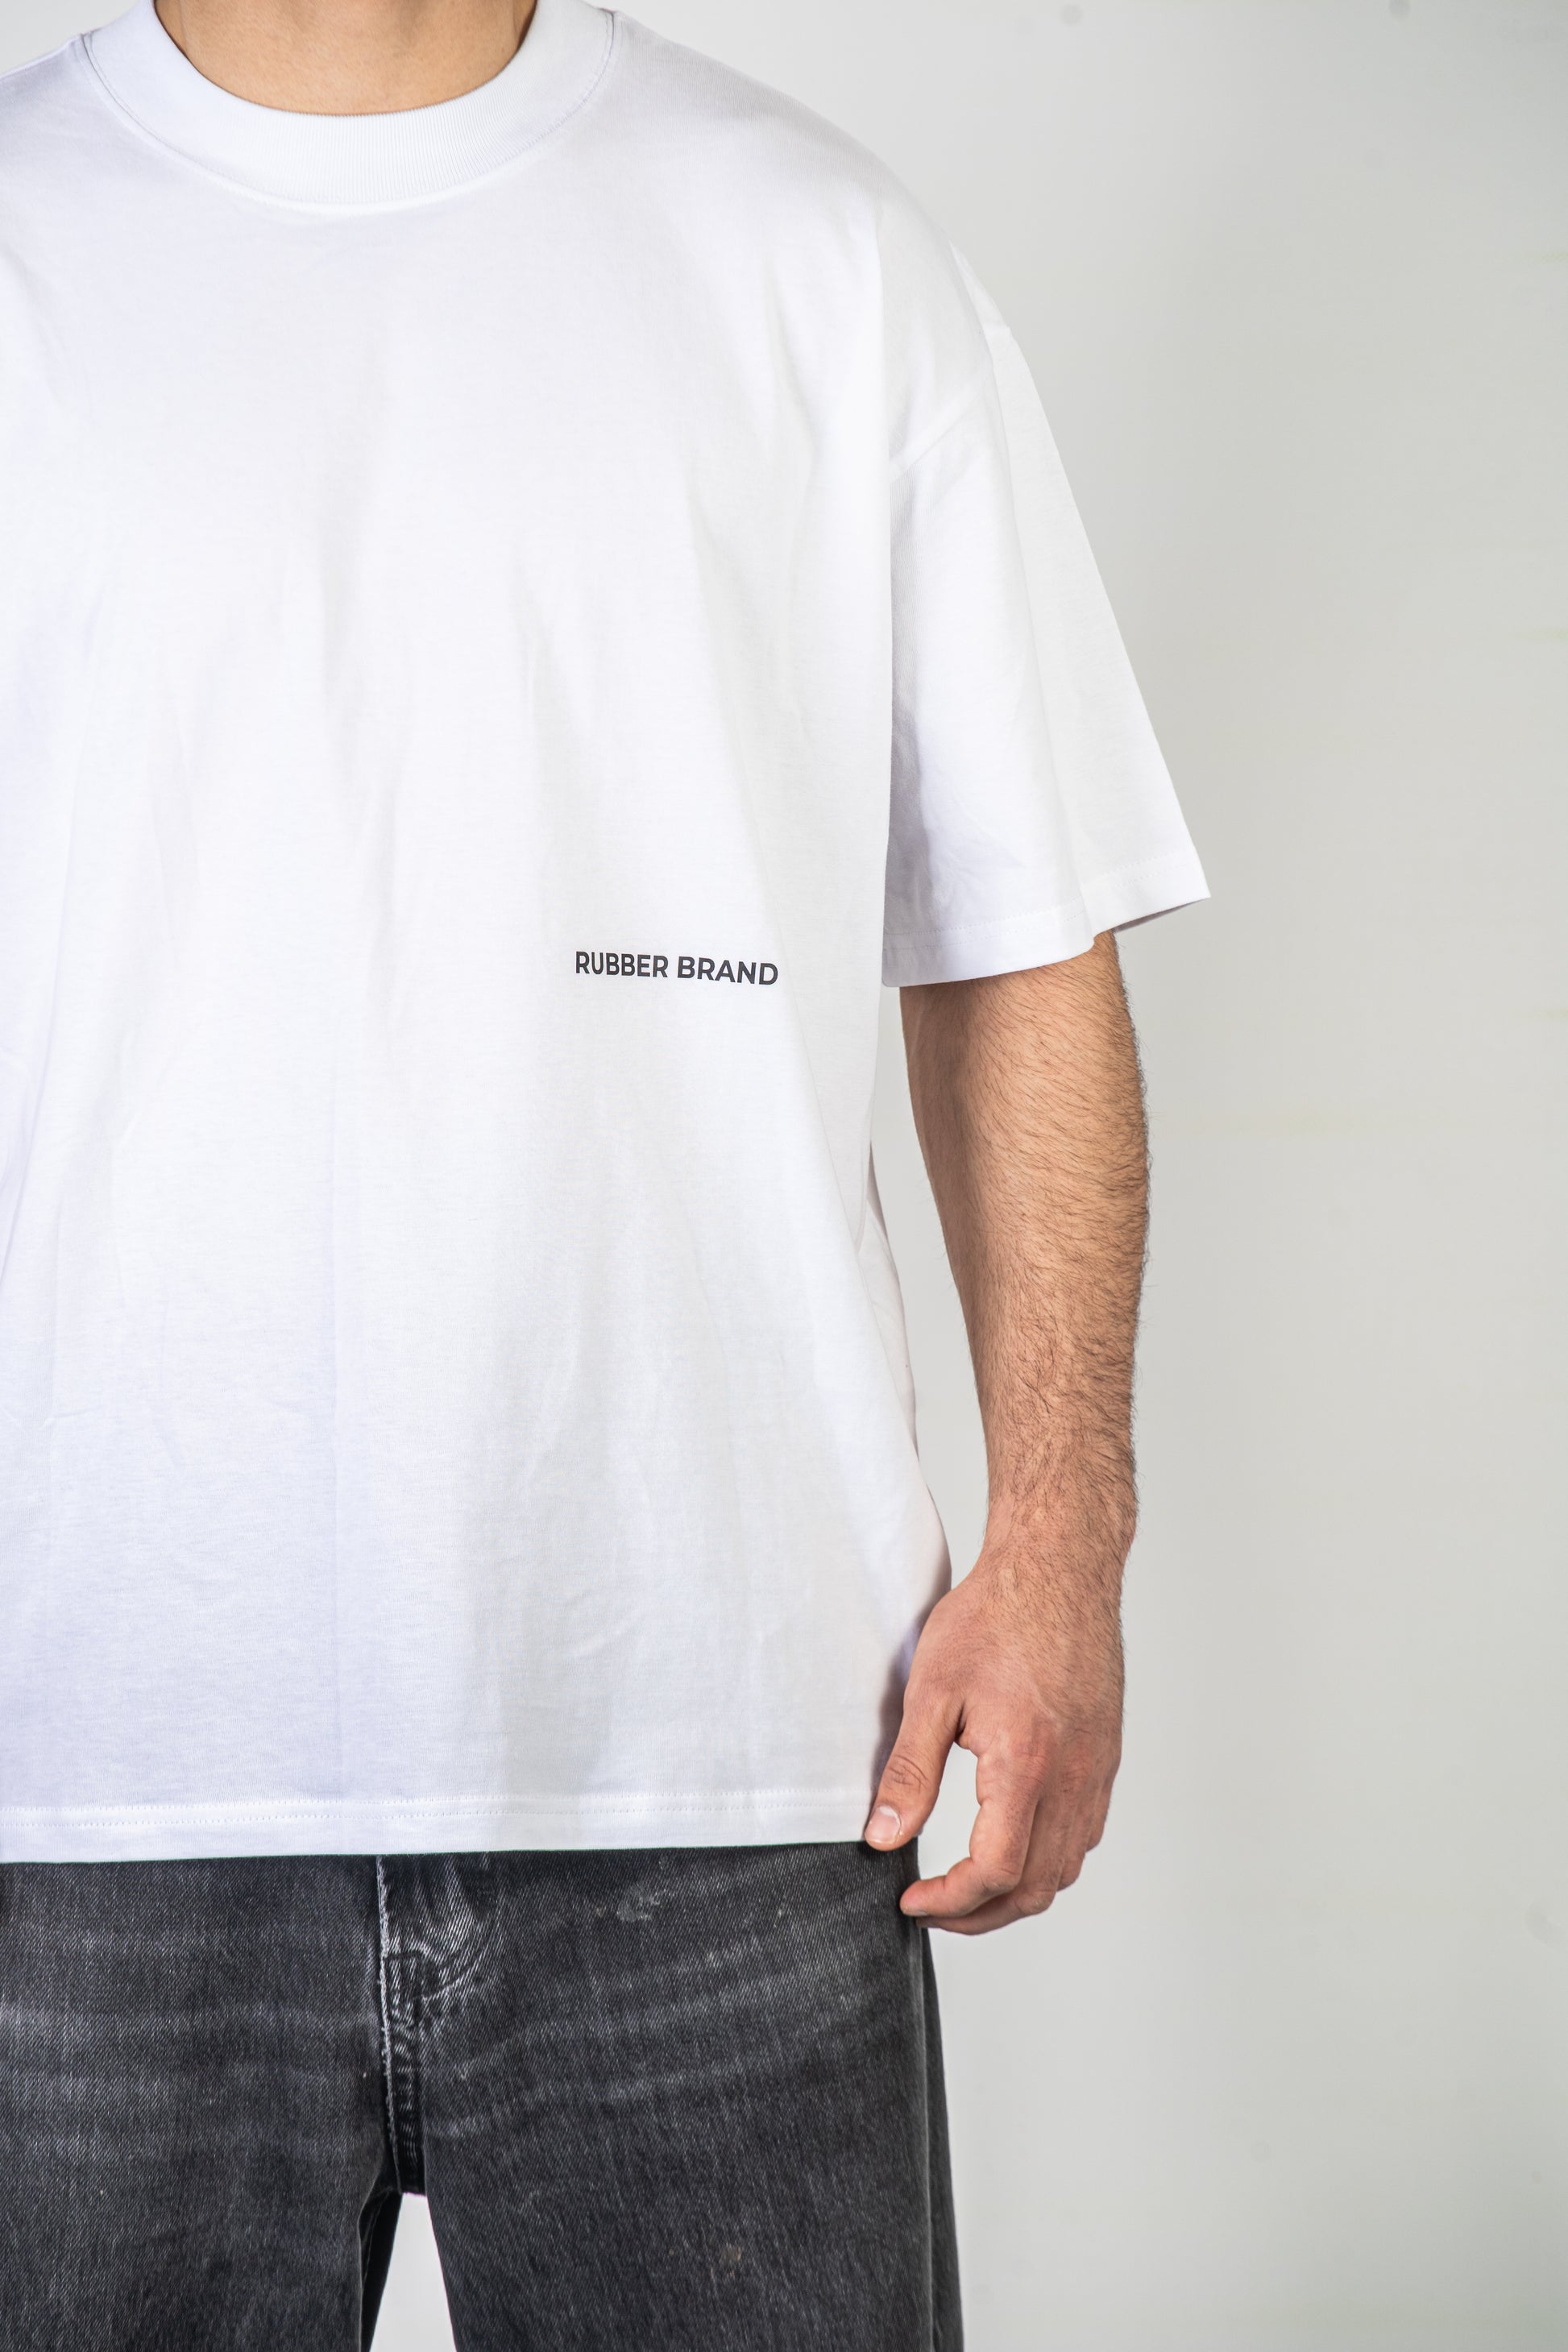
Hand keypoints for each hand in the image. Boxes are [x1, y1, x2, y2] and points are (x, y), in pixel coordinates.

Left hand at [863, 1531, 1123, 1933]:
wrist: (1059, 1568)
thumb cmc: (996, 1616)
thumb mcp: (932, 1690)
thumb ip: (910, 1771)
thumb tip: (882, 1837)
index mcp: (1027, 1765)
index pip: (995, 1871)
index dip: (950, 1901)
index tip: (912, 1899)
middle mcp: (1073, 1778)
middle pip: (1035, 1887)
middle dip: (979, 1913)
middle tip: (932, 1906)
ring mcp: (1097, 1771)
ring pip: (1065, 1868)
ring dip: (1016, 1894)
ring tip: (966, 1886)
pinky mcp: (1105, 1757)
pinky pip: (1083, 1834)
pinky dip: (1047, 1860)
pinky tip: (1011, 1843)